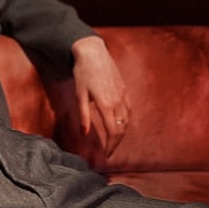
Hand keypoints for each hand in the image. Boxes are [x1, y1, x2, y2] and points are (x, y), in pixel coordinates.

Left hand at [71, 35, 130, 155]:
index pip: (114, 132)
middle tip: (109, 151)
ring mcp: (123, 94)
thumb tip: (84, 134)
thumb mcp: (79, 95)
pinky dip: (126, 119)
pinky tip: (120, 123)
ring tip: (114, 140)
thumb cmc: (82, 73)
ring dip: (122, 132)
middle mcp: (118, 101)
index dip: (111, 146)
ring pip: (127, 119)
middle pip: (122, 128)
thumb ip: (84, 115)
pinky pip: (129, 108)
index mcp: (106, 104)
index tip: (106, 155)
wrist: (92, 52)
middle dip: (117, 142)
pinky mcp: (124, 88)